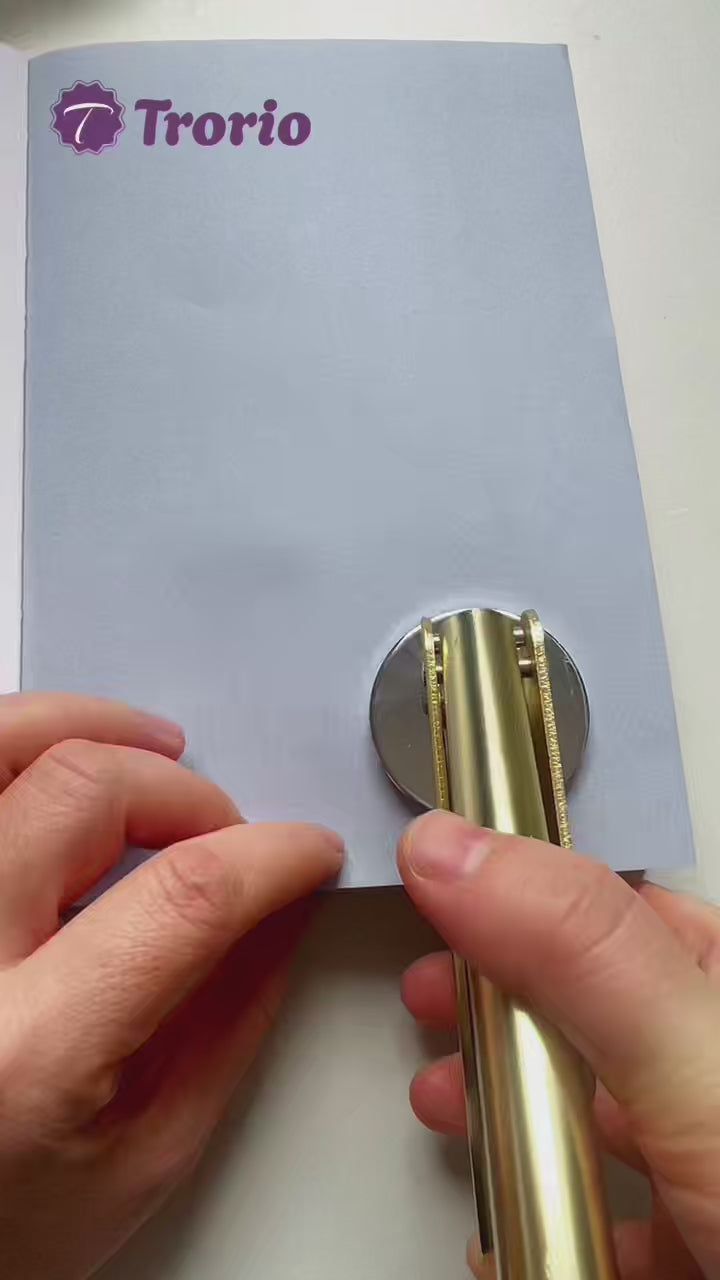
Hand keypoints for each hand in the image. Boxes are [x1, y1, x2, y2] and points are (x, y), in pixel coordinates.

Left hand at [0, 693, 342, 1279]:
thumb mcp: (142, 1156)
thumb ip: (224, 1024)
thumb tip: (280, 912)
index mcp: (26, 1051)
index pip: (179, 896)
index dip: (267, 855)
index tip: (304, 852)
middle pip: (84, 793)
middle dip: (188, 794)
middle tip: (228, 832)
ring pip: (0, 745)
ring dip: (94, 726)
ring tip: (157, 747)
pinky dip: (23, 741)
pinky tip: (67, 756)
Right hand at [398, 810, 719, 1279]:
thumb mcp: (709, 1070)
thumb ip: (585, 954)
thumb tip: (460, 851)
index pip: (619, 904)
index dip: (519, 889)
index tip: (436, 890)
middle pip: (591, 1008)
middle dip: (497, 1005)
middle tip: (434, 1001)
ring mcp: (716, 1169)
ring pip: (595, 1113)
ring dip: (508, 1111)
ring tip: (448, 1108)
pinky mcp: (700, 1248)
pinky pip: (613, 1221)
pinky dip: (547, 1225)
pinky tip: (512, 1241)